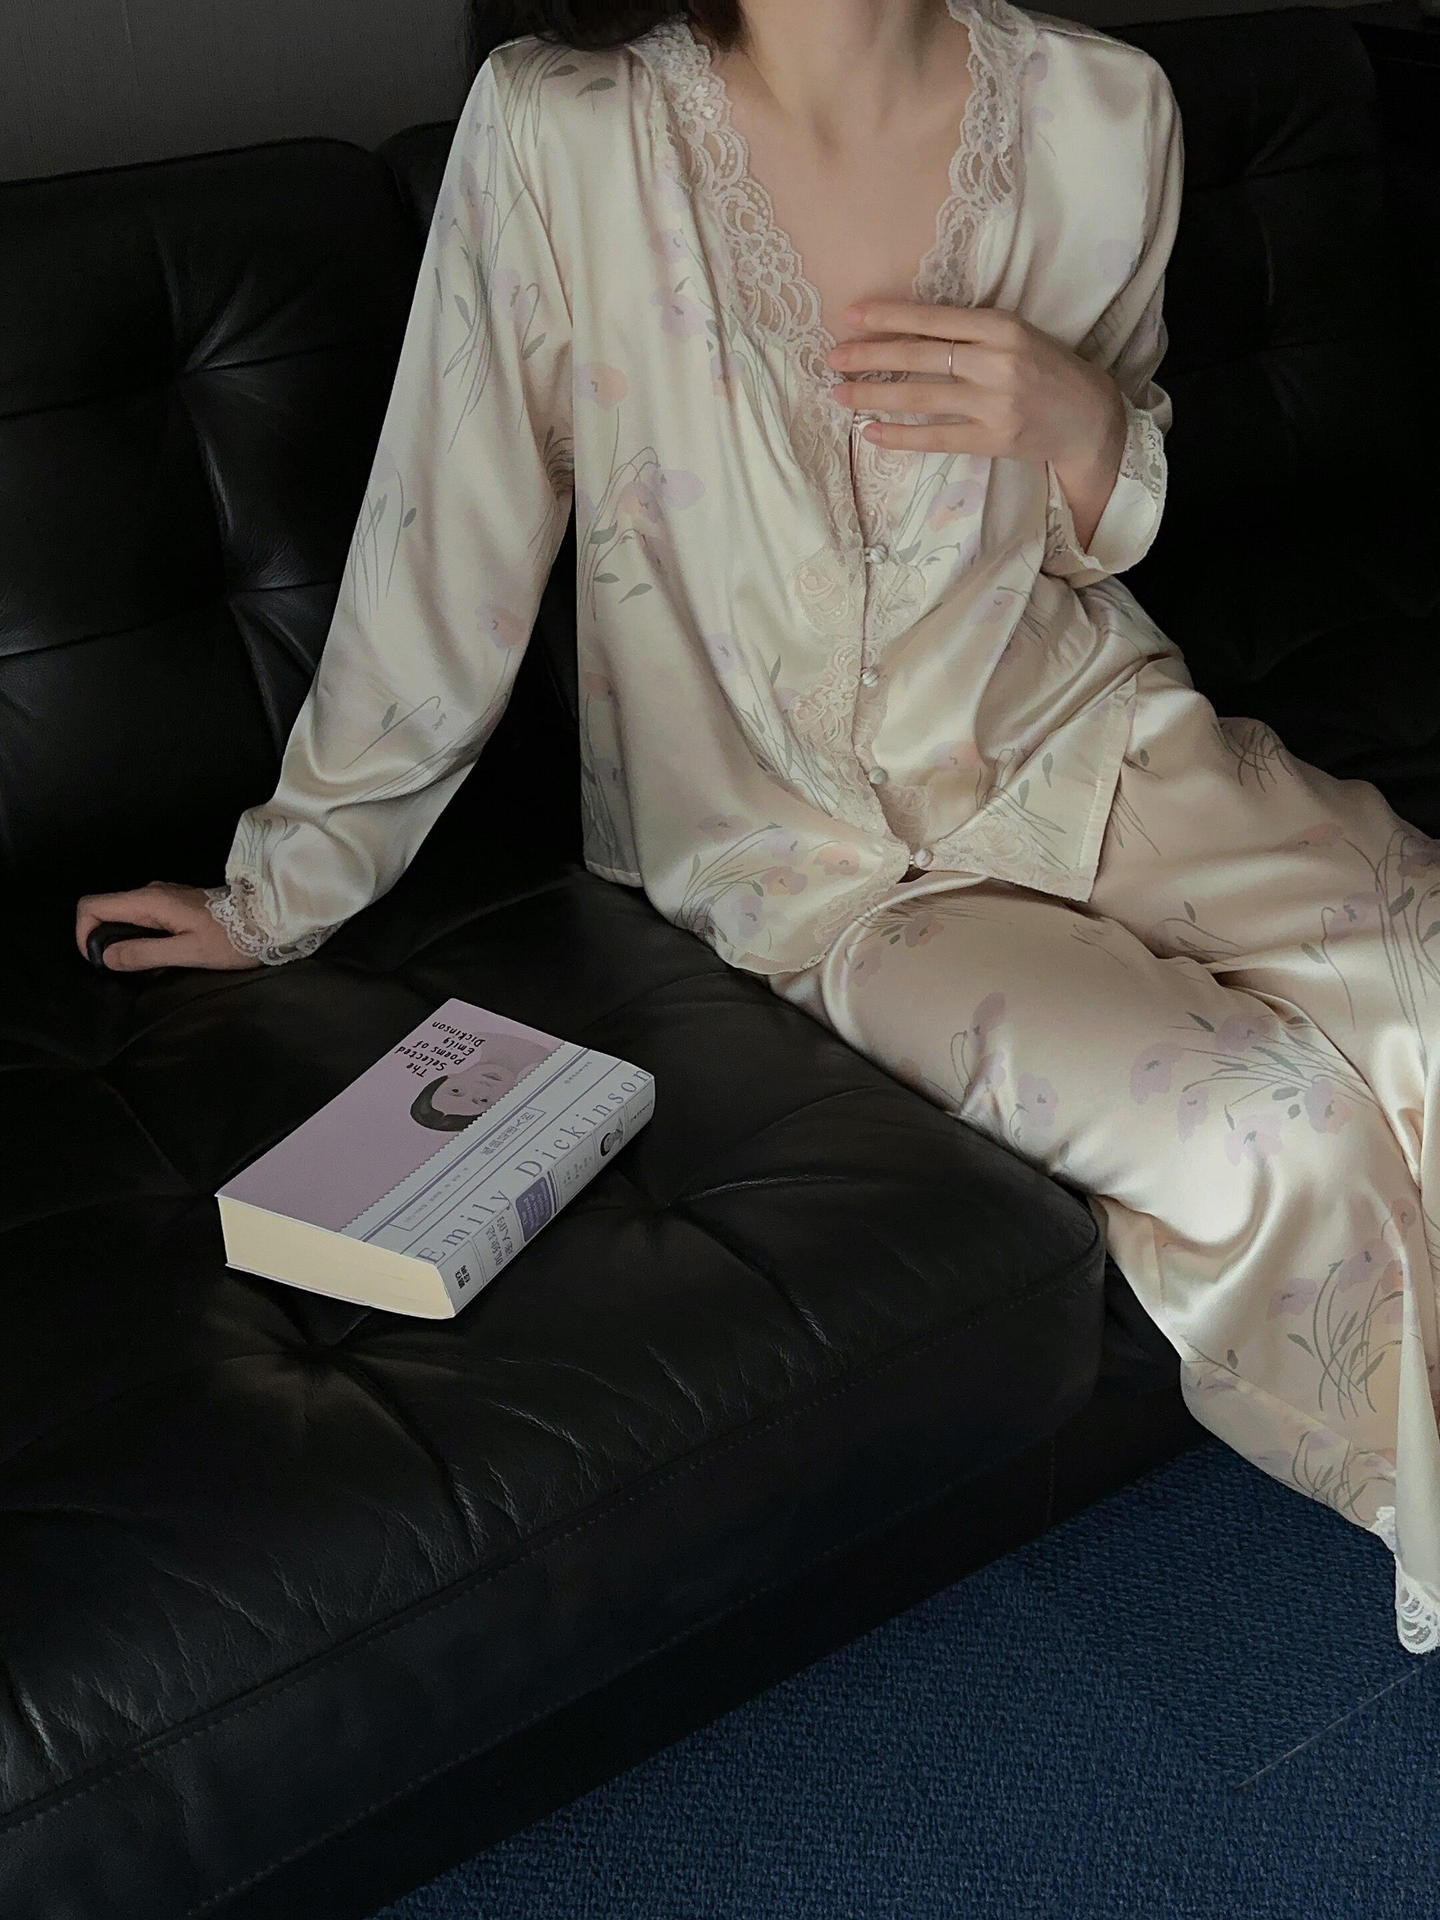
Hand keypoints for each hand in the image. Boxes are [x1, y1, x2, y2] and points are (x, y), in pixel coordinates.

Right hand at [74, 881, 262, 971]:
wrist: (269, 921)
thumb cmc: (233, 938)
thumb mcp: (188, 952)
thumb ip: (144, 954)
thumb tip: (107, 957)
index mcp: (150, 901)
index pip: (93, 905)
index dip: (83, 933)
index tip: (97, 960)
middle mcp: (151, 893)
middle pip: (105, 909)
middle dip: (101, 939)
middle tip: (119, 968)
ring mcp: (163, 897)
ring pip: (123, 915)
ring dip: (121, 939)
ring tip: (139, 965)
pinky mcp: (174, 905)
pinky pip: (142, 918)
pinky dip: (138, 936)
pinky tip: (157, 955)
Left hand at [826, 299, 1125, 470]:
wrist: (1088, 417)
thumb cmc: (1046, 369)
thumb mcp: (1014, 335)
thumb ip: (968, 332)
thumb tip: (905, 331)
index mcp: (1001, 326)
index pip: (933, 319)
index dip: (889, 317)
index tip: (851, 316)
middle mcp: (997, 362)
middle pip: (919, 357)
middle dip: (869, 356)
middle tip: (831, 358)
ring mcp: (995, 404)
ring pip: (921, 397)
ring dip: (874, 395)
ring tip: (840, 394)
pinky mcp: (994, 440)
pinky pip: (936, 438)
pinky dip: (900, 436)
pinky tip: (871, 432)